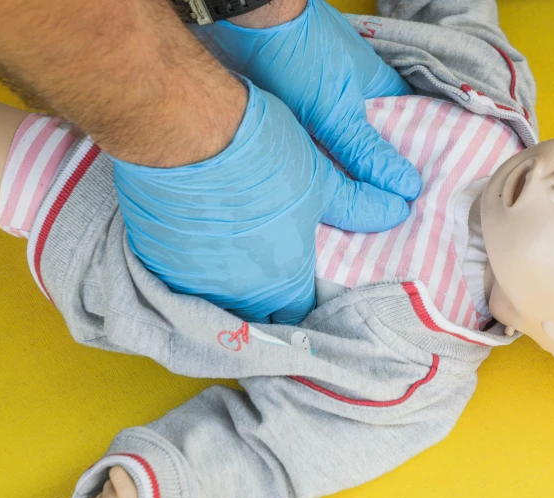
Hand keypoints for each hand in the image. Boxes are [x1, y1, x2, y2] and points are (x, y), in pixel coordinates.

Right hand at [112, 79, 408, 323]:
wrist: (182, 126)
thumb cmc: (261, 157)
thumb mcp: (321, 180)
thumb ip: (359, 206)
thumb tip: (399, 208)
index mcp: (282, 283)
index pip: (300, 316)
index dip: (305, 301)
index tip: (307, 285)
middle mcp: (235, 295)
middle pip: (255, 311)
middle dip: (265, 296)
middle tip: (270, 263)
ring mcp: (188, 280)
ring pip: (214, 295)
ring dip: (225, 279)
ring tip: (233, 245)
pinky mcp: (153, 257)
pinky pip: (177, 272)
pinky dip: (190, 260)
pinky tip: (198, 232)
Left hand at [195, 0, 421, 200]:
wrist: (247, 19)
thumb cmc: (298, 57)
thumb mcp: (336, 113)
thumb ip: (366, 152)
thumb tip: (405, 190)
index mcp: (383, 89)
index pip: (406, 135)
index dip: (403, 169)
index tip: (403, 204)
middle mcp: (359, 91)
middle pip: (370, 142)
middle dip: (368, 174)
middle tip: (372, 215)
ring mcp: (327, 93)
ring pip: (339, 140)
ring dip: (338, 167)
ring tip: (341, 208)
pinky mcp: (297, 97)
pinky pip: (313, 136)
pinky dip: (313, 155)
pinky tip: (308, 179)